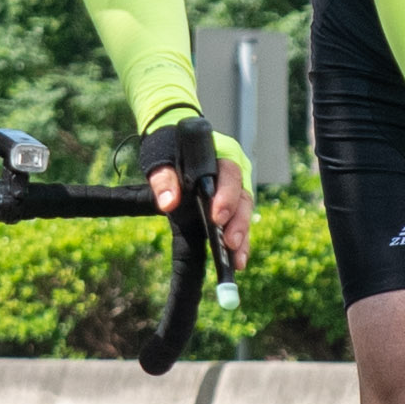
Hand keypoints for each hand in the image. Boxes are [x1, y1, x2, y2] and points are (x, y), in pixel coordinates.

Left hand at [135, 121, 254, 274]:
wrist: (172, 142)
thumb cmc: (168, 147)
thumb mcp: (160, 159)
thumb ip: (163, 178)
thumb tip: (168, 203)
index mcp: (221, 154)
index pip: (230, 173)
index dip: (226, 196)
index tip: (217, 217)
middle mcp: (234, 172)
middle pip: (242, 197)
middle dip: (237, 222)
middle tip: (229, 243)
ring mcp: (235, 189)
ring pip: (244, 213)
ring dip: (242, 237)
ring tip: (237, 260)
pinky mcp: (231, 205)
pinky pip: (238, 223)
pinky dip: (239, 243)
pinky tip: (236, 261)